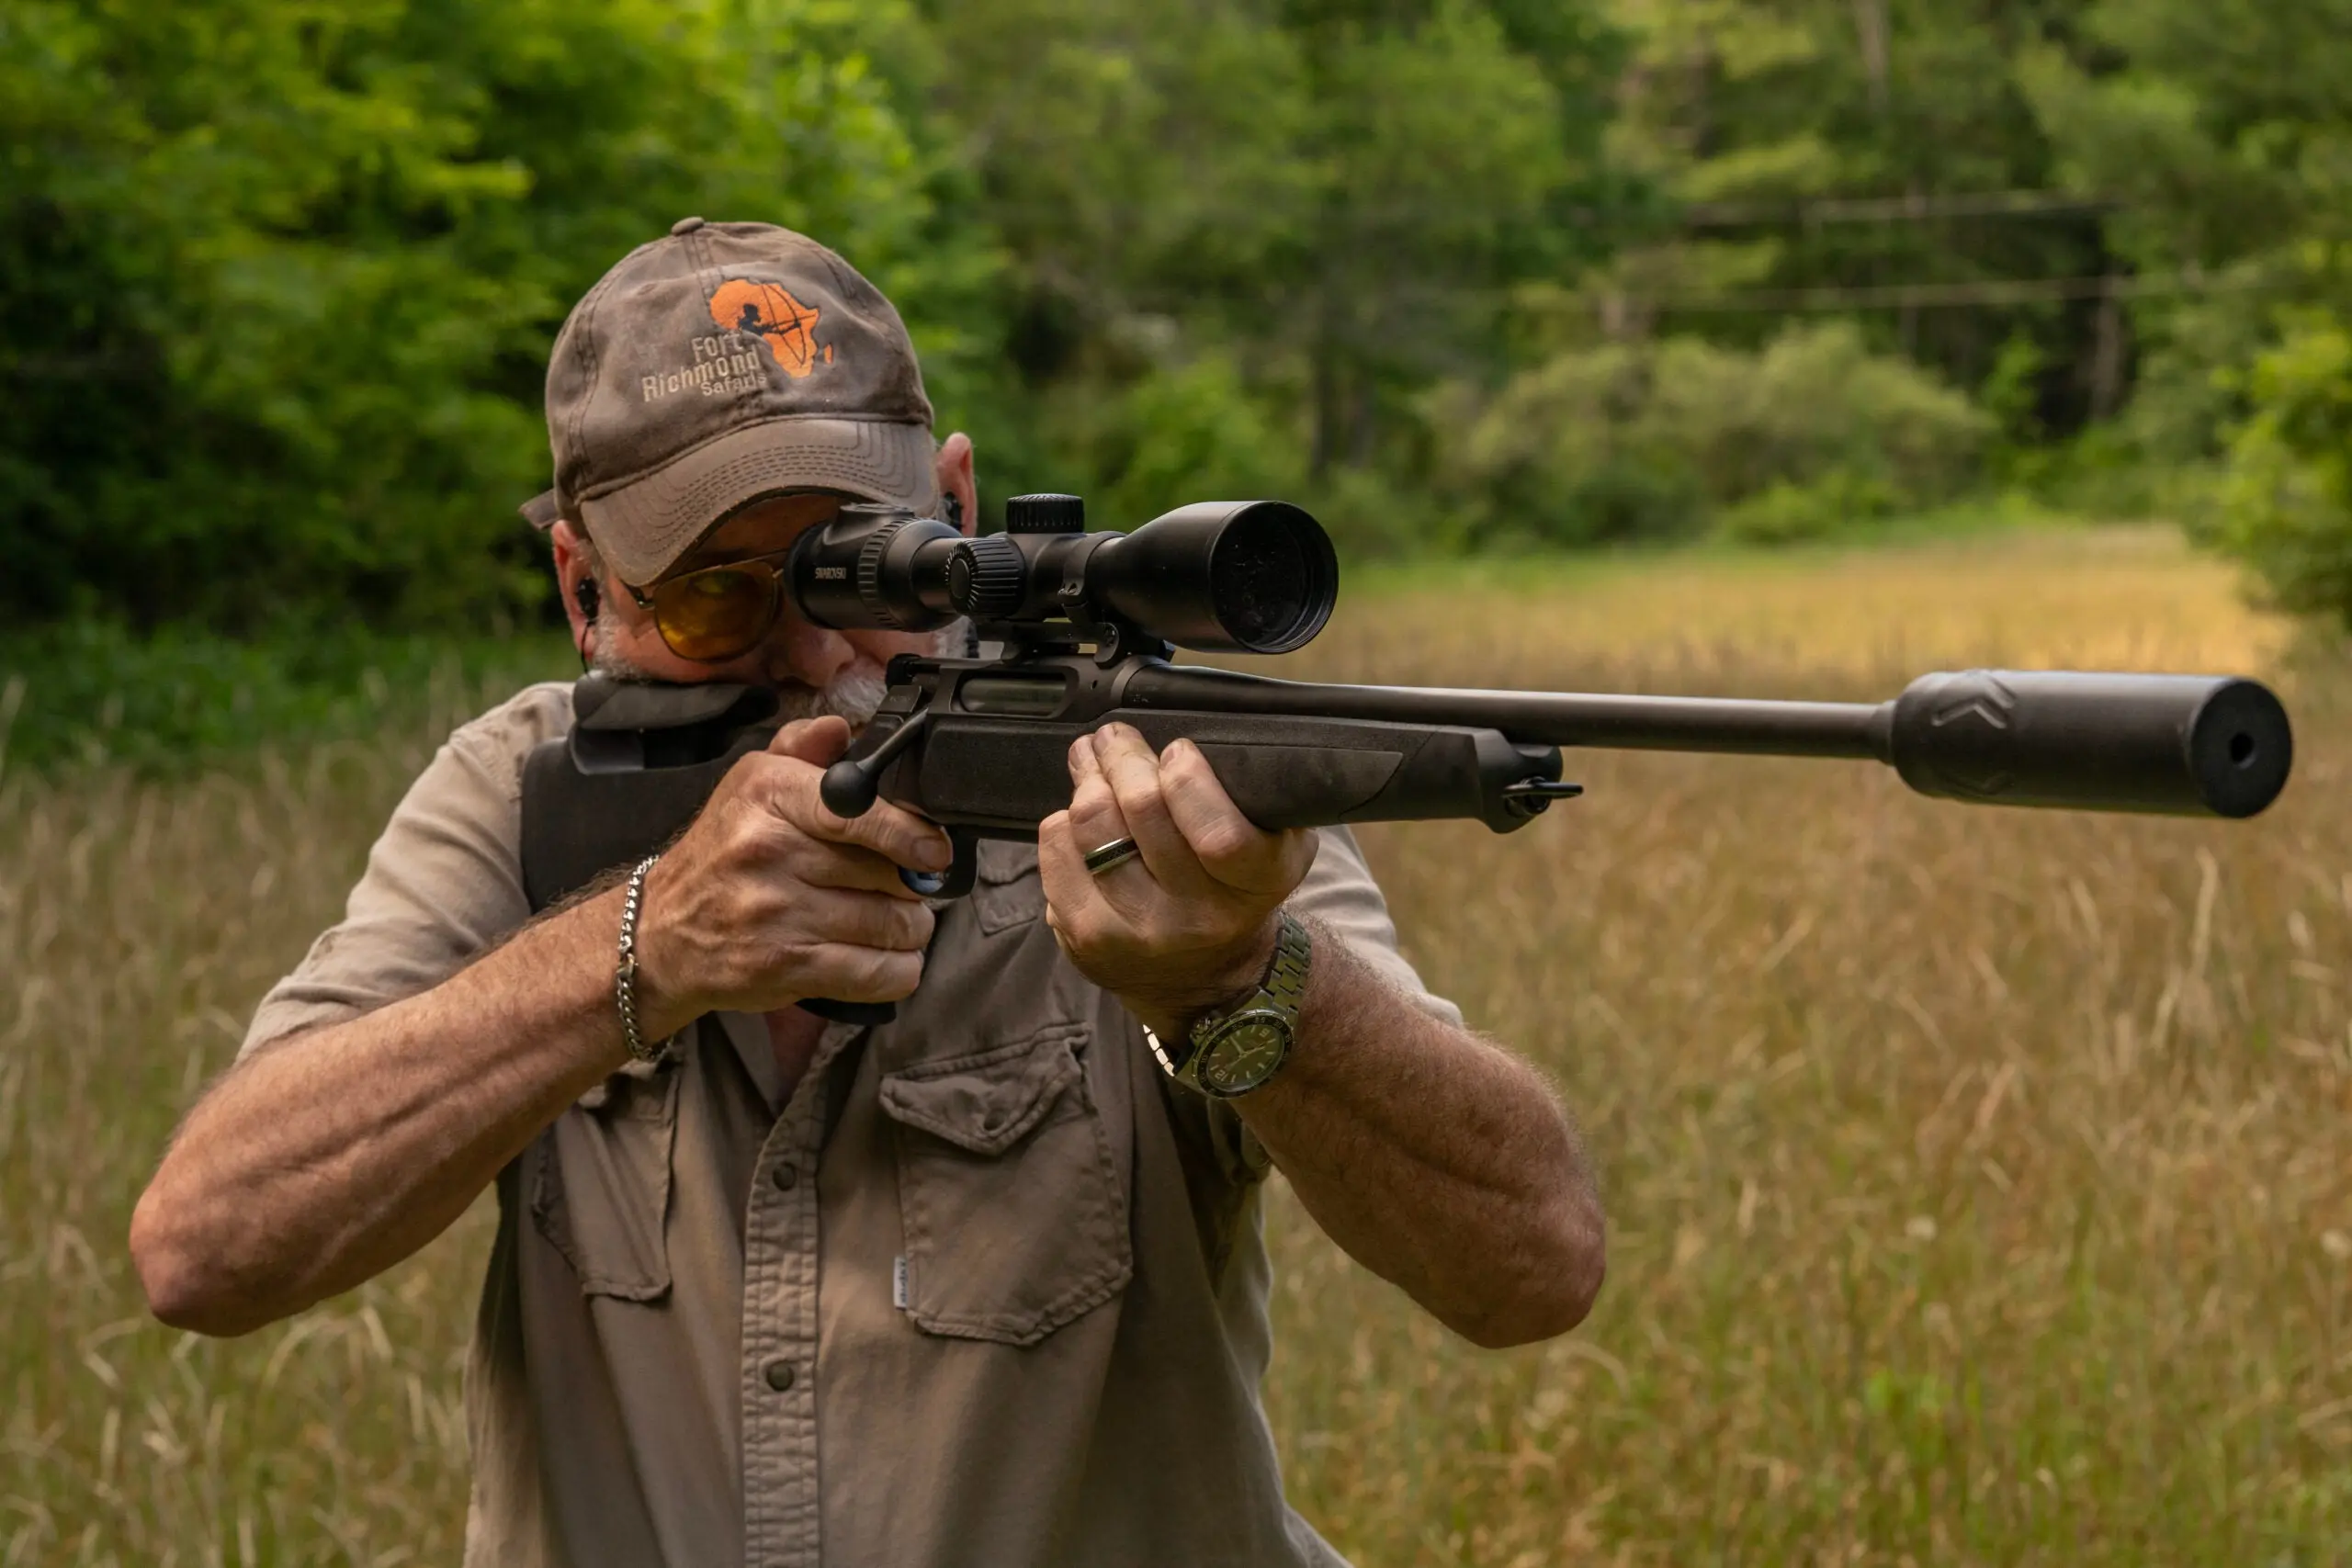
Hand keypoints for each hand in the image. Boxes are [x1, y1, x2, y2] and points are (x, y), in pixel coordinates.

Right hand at [631, 717, 950, 1028]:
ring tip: (895, 922)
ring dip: (910, 929)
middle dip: (913, 885)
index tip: (935, 850)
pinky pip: (876, 973)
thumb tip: (844, 729)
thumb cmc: (721, 857)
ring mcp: (776, 913)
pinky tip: (886, 959)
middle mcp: (770, 850)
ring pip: (892, 925)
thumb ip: (802, 750)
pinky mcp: (784, 967)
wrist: (660, 934)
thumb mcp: (750, 786)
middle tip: (904, 887)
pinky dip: (897, 970)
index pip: (857, 811)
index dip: (910, 834)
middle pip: (888, 873)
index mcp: (769, 793)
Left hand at [1038, 724, 1317, 1036]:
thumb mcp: (1276, 845)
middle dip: (1123, 755)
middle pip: (1143, 809)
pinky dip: (1063, 823)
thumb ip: (1253, 796)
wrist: (1204, 976)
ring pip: (1091, 822)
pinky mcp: (1086, 936)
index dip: (1188, 779)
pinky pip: (1056, 850)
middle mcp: (1198, 917)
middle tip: (1115, 737)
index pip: (1217, 833)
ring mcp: (1136, 931)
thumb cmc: (1233, 888)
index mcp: (1254, 886)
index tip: (1176, 752)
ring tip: (1092, 762)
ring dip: (1087, 778)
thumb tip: (1189, 735)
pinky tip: (1080, 821)